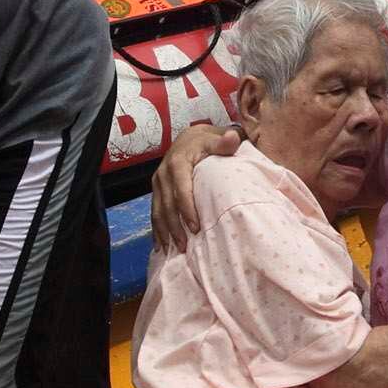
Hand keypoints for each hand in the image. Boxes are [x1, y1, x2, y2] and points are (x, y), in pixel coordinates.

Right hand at [151, 122, 238, 250]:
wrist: (190, 137)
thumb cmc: (207, 141)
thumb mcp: (216, 138)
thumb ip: (225, 141)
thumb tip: (233, 138)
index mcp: (178, 163)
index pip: (181, 189)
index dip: (187, 209)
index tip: (195, 228)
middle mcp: (164, 173)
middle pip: (167, 204)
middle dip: (174, 227)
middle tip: (184, 246)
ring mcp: (158, 183)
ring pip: (158, 210)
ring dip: (165, 231)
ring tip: (175, 249)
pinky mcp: (157, 190)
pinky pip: (154, 212)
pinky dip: (157, 229)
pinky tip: (161, 245)